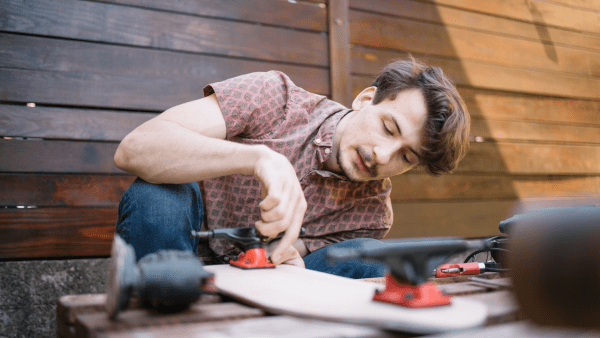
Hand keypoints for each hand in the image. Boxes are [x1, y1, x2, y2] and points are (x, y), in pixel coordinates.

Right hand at [252, 146, 306, 264]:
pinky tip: (262, 203)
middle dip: (268, 231)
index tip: (274, 258)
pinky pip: (273, 201)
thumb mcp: (281, 204)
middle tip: (259, 226)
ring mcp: (290, 189)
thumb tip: (272, 239)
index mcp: (300, 208)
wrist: (268, 161)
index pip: (294, 233)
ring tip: (261, 212)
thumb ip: (279, 220)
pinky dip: (264, 205)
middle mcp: (298, 199)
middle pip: (284, 226)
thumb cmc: (274, 186)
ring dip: (264, 218)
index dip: (283, 247)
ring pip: (278, 215)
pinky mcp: (280, 181)